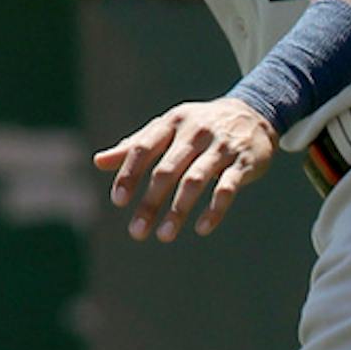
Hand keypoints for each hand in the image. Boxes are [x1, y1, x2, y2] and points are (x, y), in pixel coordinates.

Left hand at [93, 97, 274, 241]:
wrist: (252, 114)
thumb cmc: (197, 127)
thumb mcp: (166, 128)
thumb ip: (134, 145)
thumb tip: (98, 161)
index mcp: (171, 123)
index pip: (143, 148)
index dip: (129, 174)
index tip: (119, 201)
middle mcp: (194, 132)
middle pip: (166, 170)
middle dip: (150, 202)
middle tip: (137, 232)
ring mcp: (220, 147)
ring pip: (195, 180)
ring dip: (178, 209)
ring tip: (164, 235)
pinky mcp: (244, 162)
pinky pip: (227, 188)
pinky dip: (214, 209)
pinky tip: (201, 228)